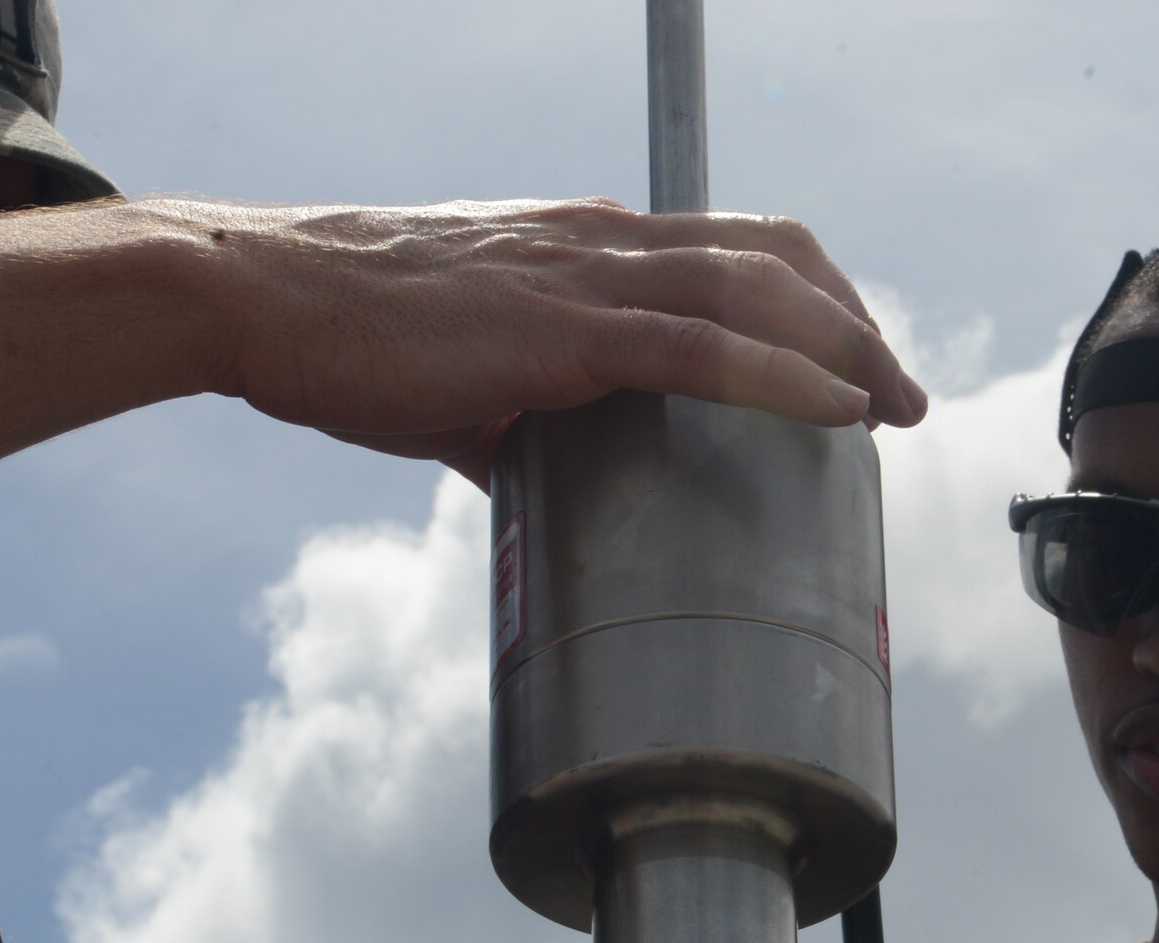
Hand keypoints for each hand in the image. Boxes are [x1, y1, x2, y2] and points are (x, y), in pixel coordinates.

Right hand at [196, 197, 927, 487]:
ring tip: (894, 408)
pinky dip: (782, 376)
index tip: (851, 365)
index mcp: (585, 246)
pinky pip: (699, 344)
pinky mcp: (558, 329)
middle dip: (853, 323)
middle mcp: (601, 241)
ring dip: (844, 348)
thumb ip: (524, 418)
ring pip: (755, 288)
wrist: (257, 300)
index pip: (732, 248)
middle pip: (774, 255)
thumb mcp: (459, 377)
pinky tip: (837, 411)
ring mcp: (584, 277)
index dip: (809, 300)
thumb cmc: (347, 339)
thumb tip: (551, 485)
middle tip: (901, 398)